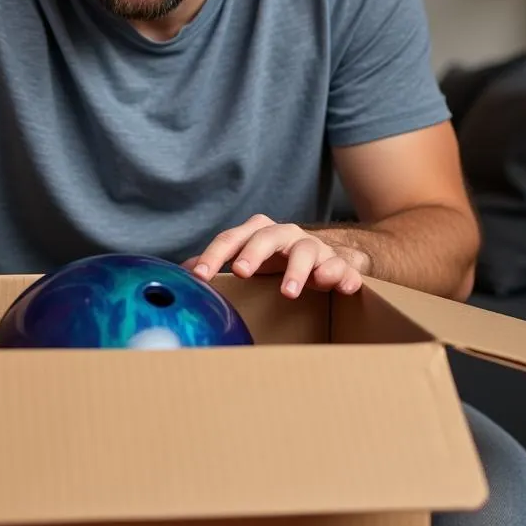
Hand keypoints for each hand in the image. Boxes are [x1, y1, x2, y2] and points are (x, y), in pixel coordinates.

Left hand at [184, 214, 368, 297]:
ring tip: (289, 293)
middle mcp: (286, 234)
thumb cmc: (281, 259)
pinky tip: (339, 287)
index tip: (200, 276)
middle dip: (253, 253)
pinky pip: (341, 267)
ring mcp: (314, 248)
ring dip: (297, 271)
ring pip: (305, 251)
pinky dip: (340, 275)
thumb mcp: (249, 257)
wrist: (331, 256)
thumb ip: (220, 262)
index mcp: (259, 232)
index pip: (232, 239)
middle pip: (267, 236)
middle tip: (240, 272)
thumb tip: (184, 273)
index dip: (214, 256)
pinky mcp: (340, 264)